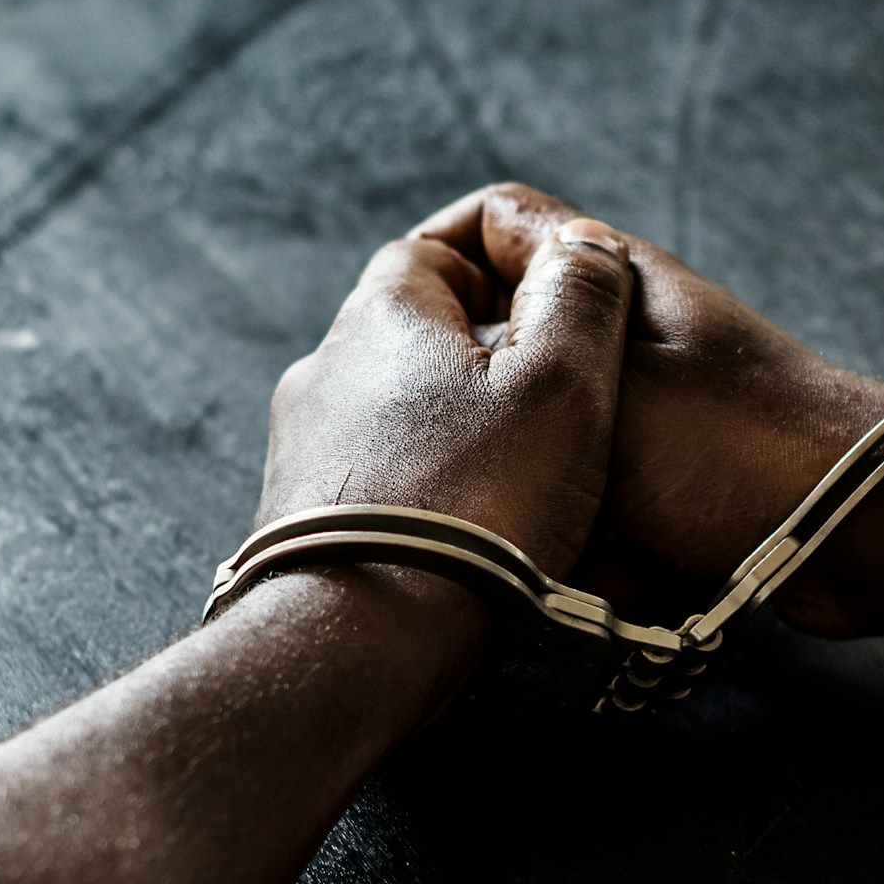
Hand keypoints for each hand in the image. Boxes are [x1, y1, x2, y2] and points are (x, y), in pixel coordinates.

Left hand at [257, 227, 634, 585]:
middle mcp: (326, 372)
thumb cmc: (471, 506)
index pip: (435, 246)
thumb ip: (582, 297)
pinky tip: (477, 526)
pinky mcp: (302, 523)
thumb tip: (581, 241)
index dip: (503, 256)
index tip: (559, 296)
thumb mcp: (562, 382)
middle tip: (565, 392)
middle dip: (491, 351)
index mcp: (381, 316)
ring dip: (463, 426)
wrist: (359, 642)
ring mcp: (304, 452)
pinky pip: (381, 479)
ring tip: (532, 470)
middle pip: (419, 333)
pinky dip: (432, 485)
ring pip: (400, 411)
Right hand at [410, 184, 883, 625]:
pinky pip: (591, 496)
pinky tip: (591, 566)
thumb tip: (443, 351)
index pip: (496, 221)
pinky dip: (586, 529)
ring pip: (545, 435)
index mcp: (611, 276)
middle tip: (448, 457)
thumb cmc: (730, 449)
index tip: (388, 332)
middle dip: (485, 407)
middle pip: (512, 344)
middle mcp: (626, 329)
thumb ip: (518, 356)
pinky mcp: (669, 475)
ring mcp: (649, 404)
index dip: (435, 258)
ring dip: (538, 484)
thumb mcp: (600, 388)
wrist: (859, 534)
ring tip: (532, 523)